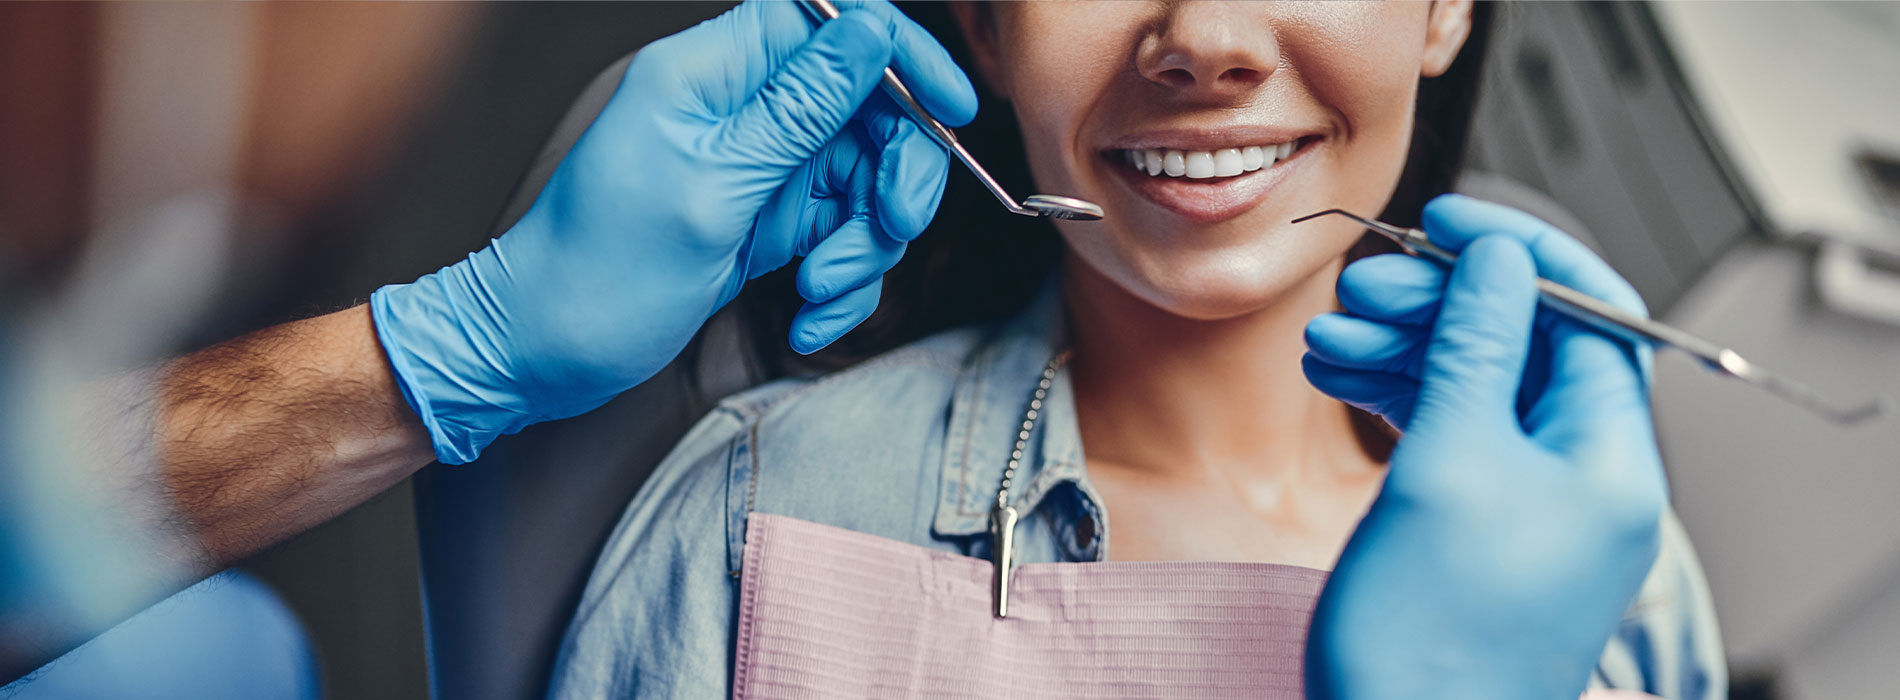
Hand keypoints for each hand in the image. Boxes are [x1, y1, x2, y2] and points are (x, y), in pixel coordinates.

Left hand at [370, 1, 975, 462]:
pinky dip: (839, 281)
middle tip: (890, 228)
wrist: (542, 354)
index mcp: (712, 73)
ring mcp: (757, 167)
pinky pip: (838, 235)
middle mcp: (741, 111)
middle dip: (894, 175)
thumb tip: (870, 29)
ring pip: (862, 181)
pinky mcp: (765, 221)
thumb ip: (799, 108)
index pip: (831, 21)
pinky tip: (805, 317)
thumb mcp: (711, 188)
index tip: (948, 109)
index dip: (900, 53)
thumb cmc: (598, 272)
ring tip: (819, 291)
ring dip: (863, 246)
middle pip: (867, 108)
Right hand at [1301, 195, 1666, 698]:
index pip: (1590, 314)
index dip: (1520, 254)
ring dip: (1403, 350)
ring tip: (1327, 338)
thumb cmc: (1429, 639)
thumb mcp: (1449, 463)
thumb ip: (1474, 349)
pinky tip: (1337, 378)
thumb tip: (1499, 261)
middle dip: (1441, 305)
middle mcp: (1583, 481)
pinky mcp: (1480, 529)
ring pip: (1475, 388)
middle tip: (1364, 288)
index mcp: (1607, 461)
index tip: (1450, 220)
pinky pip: (1449, 435)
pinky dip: (1395, 398)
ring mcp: (1531, 507)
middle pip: (1524, 346)